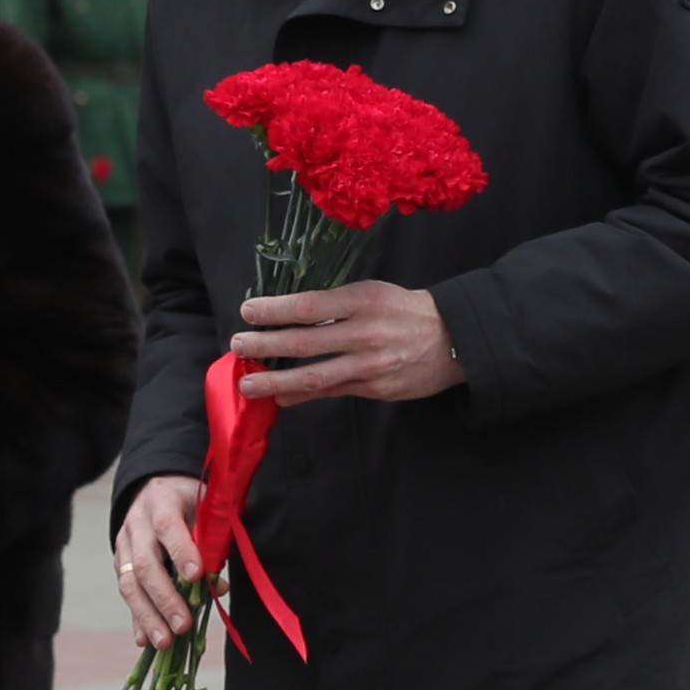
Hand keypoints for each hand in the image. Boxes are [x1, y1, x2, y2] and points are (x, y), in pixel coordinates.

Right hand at [113, 474, 206, 644]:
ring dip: (148, 616)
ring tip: (165, 642)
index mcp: (162, 502)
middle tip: (183, 625)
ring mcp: (124, 545)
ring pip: (129, 584)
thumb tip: (217, 586)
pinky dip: (137, 619)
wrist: (159, 489)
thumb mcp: (206, 510)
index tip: (196, 576)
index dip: (181, 551)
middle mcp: (137, 524)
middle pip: (145, 563)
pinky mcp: (120, 564)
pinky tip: (145, 641)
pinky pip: (128, 594)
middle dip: (165, 598)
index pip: (168, 526)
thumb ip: (212, 544)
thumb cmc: (192, 502)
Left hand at [232, 280, 467, 403]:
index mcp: (363, 300)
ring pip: (314, 375)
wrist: (452, 338)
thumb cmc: (404, 311)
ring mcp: (370, 364)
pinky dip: (302, 395)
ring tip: (248, 384)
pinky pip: (331, 393)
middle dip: (265, 344)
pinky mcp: (375, 388)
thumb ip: (335, 305)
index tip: (248, 311)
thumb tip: (290, 317)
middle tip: (237, 345)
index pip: (309, 304)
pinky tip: (281, 396)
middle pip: (304, 340)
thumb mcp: (372, 293)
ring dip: (276, 380)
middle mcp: (365, 332)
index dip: (274, 309)